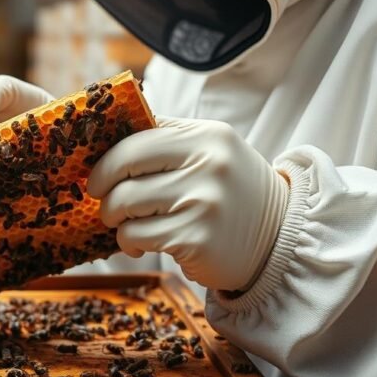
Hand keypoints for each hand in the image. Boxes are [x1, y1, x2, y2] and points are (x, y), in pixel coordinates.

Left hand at [87, 117, 289, 291]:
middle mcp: (208, 165)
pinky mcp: (196, 239)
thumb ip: (165, 138)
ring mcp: (203, 203)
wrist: (280, 239)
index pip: (135, 141)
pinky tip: (143, 244)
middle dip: (103, 192)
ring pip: (124, 206)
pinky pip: (136, 236)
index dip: (105, 162)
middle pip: (123, 173)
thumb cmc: (232, 192)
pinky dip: (130, 242)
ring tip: (130, 225)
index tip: (96, 178)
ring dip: (117, 220)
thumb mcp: (210, 151)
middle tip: (106, 203)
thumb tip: (106, 132)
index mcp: (207, 136)